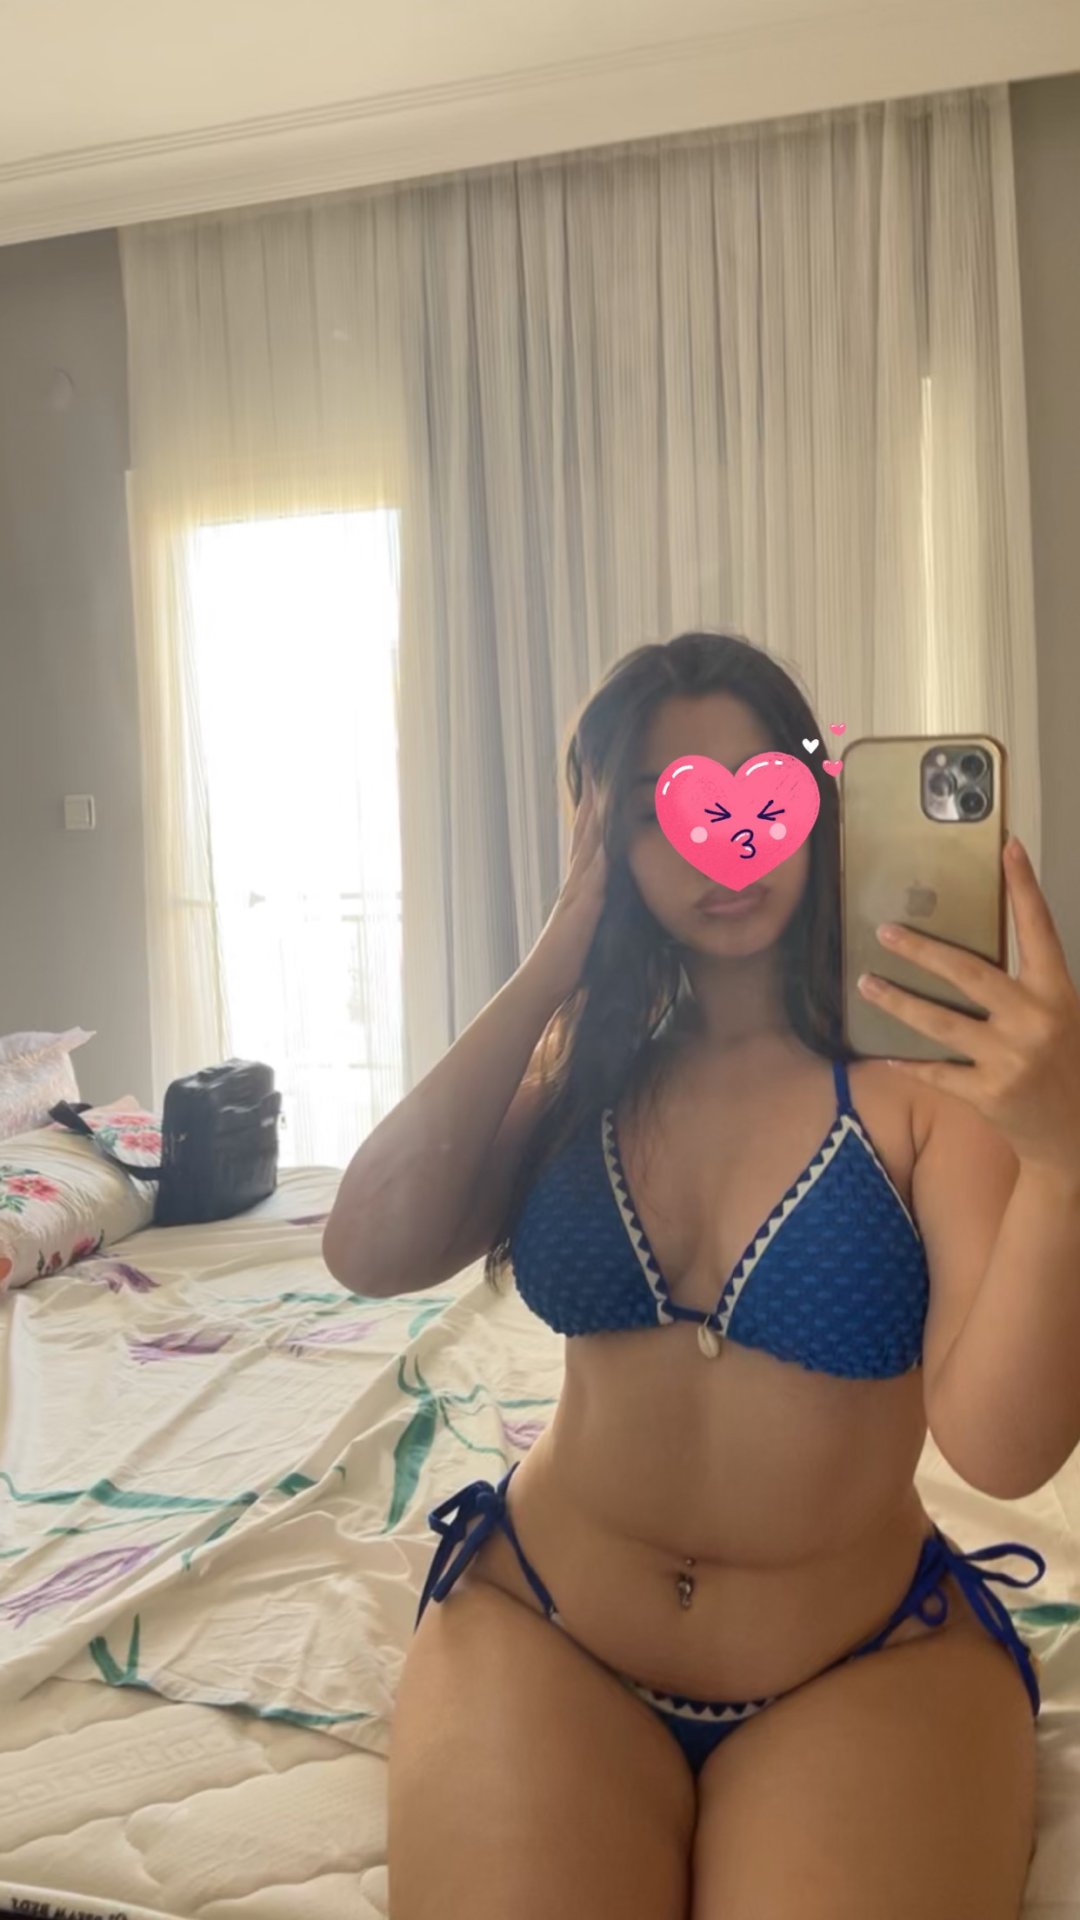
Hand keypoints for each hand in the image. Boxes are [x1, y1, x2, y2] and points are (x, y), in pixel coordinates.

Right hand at [527, 769, 609, 1003]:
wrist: (544, 982)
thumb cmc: (569, 962)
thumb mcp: (591, 928)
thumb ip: (599, 910)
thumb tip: (613, 901)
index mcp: (580, 884)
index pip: (588, 839)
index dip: (594, 810)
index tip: (600, 781)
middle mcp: (577, 880)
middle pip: (586, 830)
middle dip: (592, 797)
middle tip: (596, 764)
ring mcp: (578, 889)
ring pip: (589, 842)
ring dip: (595, 812)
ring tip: (602, 781)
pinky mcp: (583, 904)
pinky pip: (595, 870)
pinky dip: (602, 847)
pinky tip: (609, 830)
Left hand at [857, 837, 1079, 1180]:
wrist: (1074, 1138)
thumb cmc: (1067, 1067)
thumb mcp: (1064, 1017)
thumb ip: (1031, 987)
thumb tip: (975, 955)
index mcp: (1057, 995)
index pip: (1039, 930)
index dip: (1024, 887)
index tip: (1008, 848)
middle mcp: (1034, 1021)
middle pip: (968, 972)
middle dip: (922, 950)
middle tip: (886, 931)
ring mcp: (1009, 1059)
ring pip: (939, 1021)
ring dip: (897, 1000)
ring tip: (866, 982)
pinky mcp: (987, 1093)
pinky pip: (936, 1070)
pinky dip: (908, 1062)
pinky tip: (884, 1052)